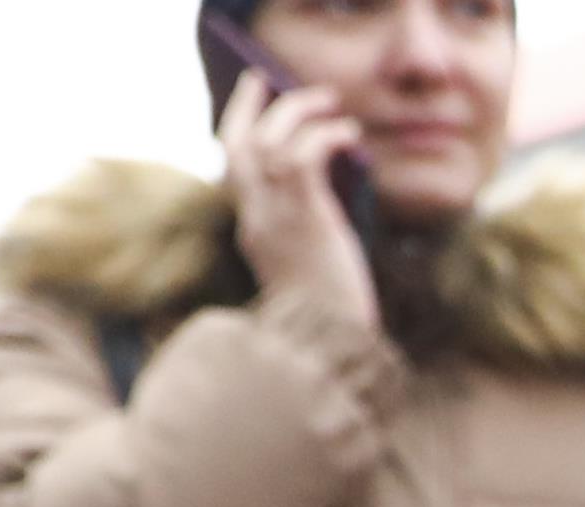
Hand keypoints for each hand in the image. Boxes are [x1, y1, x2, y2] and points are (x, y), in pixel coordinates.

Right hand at [220, 71, 382, 339]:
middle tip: (265, 78)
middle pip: (235, 146)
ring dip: (298, 112)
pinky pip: (304, 155)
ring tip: (330, 101)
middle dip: (248, 107)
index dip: (242, 137)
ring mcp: (276, 217)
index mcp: (254, 233)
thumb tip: (334, 193)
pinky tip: (349, 133)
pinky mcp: (306, 216)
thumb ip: (312, 230)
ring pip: (269, 141)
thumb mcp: (316, 268)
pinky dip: (325, 135)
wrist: (332, 350)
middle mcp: (256, 220)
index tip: (255, 114)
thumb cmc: (334, 319)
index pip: (235, 173)